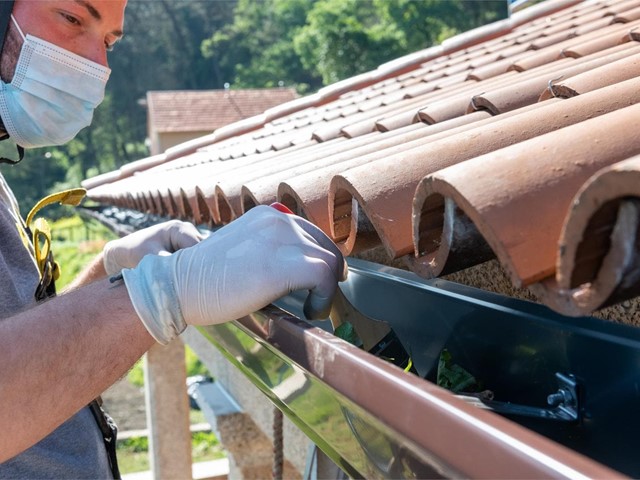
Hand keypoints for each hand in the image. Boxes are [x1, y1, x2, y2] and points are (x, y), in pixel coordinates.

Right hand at [121, 206, 345, 343]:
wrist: (178, 286)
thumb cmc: (207, 277)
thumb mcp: (242, 250)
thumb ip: (268, 250)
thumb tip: (298, 268)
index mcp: (268, 216)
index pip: (311, 234)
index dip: (319, 260)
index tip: (315, 282)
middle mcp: (278, 220)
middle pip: (325, 246)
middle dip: (328, 274)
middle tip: (318, 297)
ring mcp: (281, 239)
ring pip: (330, 261)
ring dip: (327, 288)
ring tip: (313, 306)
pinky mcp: (283, 265)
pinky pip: (324, 277)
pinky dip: (324, 298)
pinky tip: (310, 310)